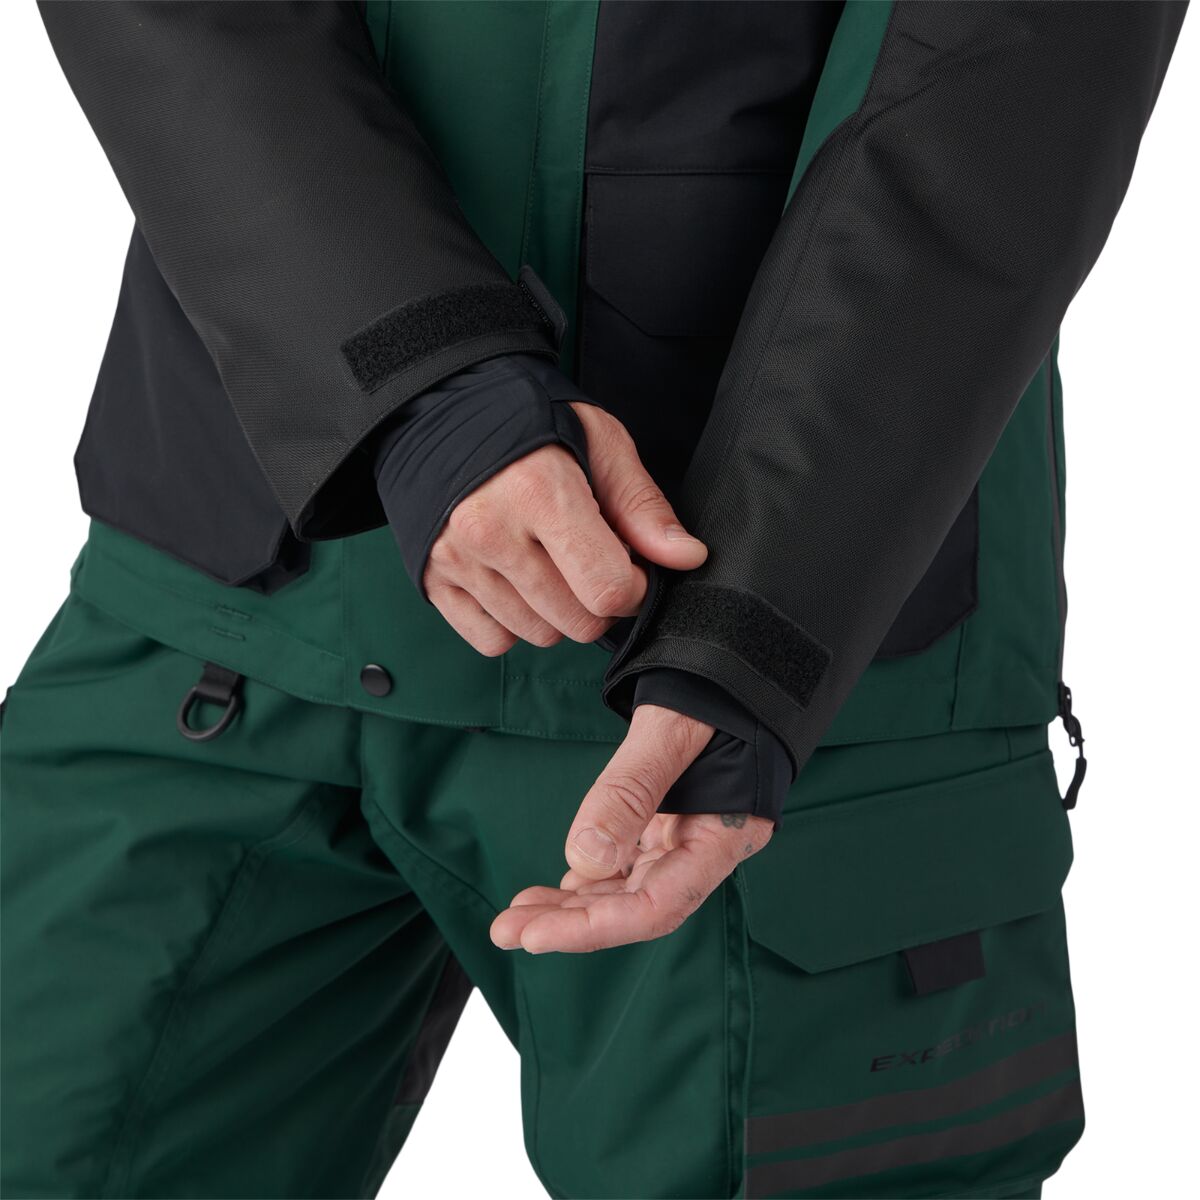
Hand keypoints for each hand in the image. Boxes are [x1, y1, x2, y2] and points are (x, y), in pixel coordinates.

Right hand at [424, 404, 706, 654]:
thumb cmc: (530, 422)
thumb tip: (688, 557)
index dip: (634, 586)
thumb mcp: (599, 442)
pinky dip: (514, 623)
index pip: (607, 588)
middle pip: (578, 622)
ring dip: (558, 612)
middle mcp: (489, 531)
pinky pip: (494, 641)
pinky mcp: (433, 581)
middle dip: (600, 601)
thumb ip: (642, 505)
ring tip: (550, 563)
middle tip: (591, 561)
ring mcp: (456, 561)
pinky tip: (517, 581)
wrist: (443, 410)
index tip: (630, 563)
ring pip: (539, 635)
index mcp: (538, 491)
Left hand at [490, 704, 773, 952]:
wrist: (745, 657)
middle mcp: (709, 846)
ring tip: (516, 917)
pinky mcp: (674, 820)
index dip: (596, 928)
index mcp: (725, 833)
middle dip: (571, 924)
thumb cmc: (720, 685)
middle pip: (636, 907)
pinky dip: (591, 879)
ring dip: (573, 907)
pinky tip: (556, 889)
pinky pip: (630, 863)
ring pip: (628, 889)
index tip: (537, 937)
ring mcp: (691, 835)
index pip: (658, 905)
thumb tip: (582, 862)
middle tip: (506, 932)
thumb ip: (631, 790)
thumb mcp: (671, 725)